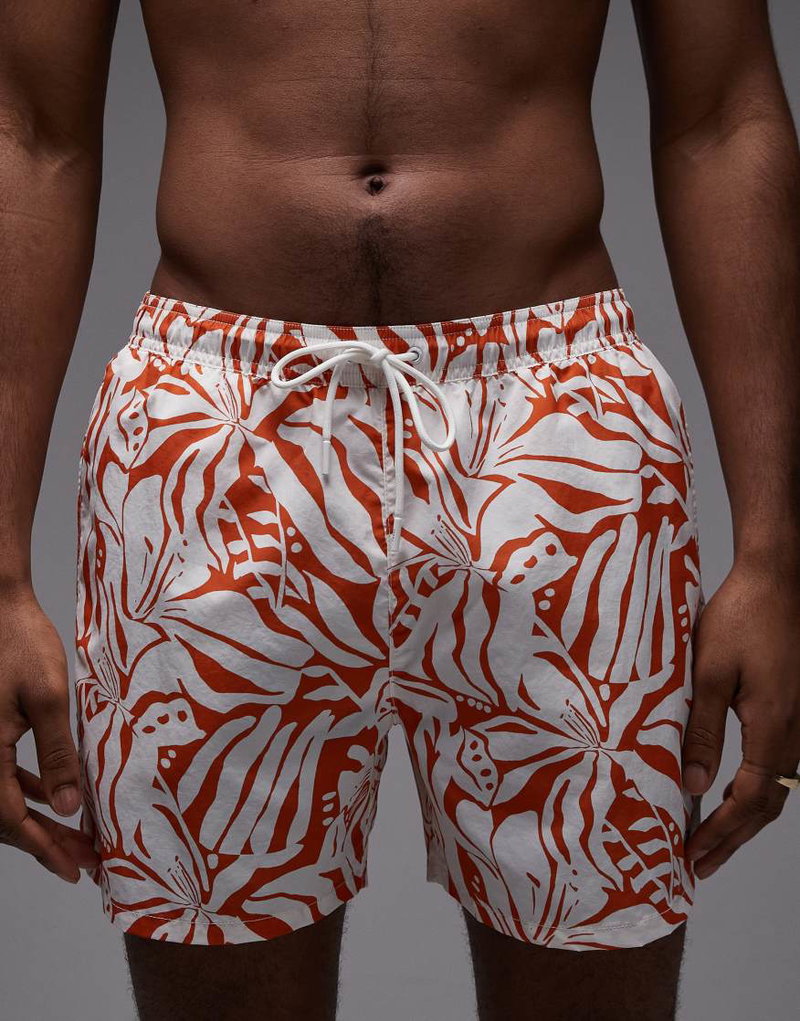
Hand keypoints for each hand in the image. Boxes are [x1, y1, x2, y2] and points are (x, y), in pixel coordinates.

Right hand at [0, 584, 98, 881]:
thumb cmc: (18, 642)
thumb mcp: (46, 698)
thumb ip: (58, 755)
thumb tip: (70, 807)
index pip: (11, 819)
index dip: (44, 848)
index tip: (75, 868)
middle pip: (4, 815)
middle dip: (45, 841)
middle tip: (85, 859)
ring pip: (4, 797)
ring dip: (38, 818)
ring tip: (78, 835)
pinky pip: (2, 773)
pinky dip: (28, 788)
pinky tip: (55, 794)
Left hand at [682, 557, 799, 877]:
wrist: (777, 581)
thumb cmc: (741, 618)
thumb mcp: (709, 674)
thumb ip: (702, 732)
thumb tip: (694, 785)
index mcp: (774, 729)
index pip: (749, 801)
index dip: (721, 833)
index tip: (693, 856)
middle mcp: (794, 734)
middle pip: (767, 805)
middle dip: (733, 838)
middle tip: (701, 864)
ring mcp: (799, 724)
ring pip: (776, 789)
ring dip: (744, 818)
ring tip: (713, 840)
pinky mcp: (793, 710)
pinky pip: (778, 766)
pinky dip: (755, 790)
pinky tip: (732, 791)